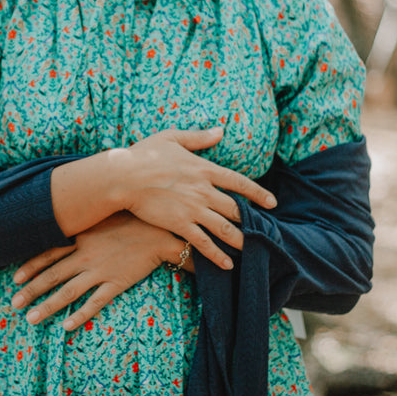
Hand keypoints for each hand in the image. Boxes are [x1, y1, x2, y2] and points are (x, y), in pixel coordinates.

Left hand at [10, 213, 182, 330]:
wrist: (160, 230)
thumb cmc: (132, 219)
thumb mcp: (103, 217)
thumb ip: (85, 224)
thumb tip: (68, 228)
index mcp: (81, 238)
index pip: (49, 254)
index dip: (30, 267)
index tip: (15, 278)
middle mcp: (86, 255)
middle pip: (52, 275)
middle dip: (31, 290)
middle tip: (13, 304)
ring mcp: (100, 270)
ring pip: (68, 291)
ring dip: (48, 306)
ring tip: (31, 319)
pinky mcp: (117, 283)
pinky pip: (95, 302)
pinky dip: (80, 315)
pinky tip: (67, 327)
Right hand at [110, 126, 274, 269]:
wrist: (124, 175)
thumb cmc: (144, 154)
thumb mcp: (173, 137)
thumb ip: (199, 137)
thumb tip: (220, 130)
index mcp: (204, 168)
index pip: (239, 182)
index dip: (258, 193)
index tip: (272, 203)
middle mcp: (204, 190)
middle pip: (235, 209)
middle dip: (251, 222)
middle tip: (263, 232)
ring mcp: (193, 209)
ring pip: (225, 229)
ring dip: (240, 241)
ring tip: (251, 251)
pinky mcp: (180, 224)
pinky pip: (203, 243)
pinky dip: (217, 255)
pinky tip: (226, 265)